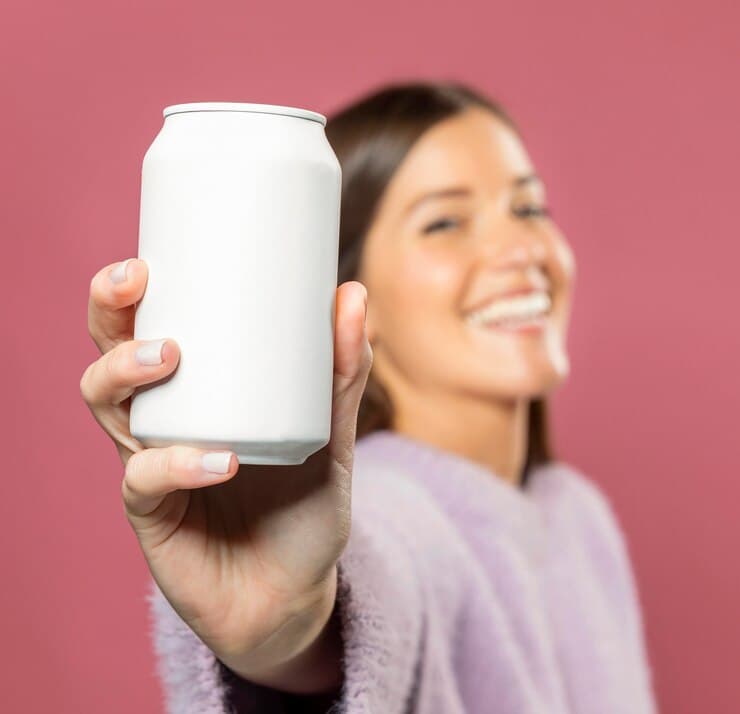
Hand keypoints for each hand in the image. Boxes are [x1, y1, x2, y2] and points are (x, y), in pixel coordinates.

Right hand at [80, 258, 371, 687]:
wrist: (292, 591)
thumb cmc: (304, 506)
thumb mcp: (332, 434)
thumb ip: (342, 373)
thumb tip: (353, 292)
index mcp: (194, 393)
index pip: (144, 329)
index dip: (127, 292)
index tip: (148, 257)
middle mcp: (161, 421)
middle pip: (107, 355)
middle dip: (108, 314)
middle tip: (136, 284)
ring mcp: (151, 465)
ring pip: (108, 407)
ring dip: (126, 372)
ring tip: (168, 356)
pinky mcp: (153, 514)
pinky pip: (146, 479)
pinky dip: (180, 463)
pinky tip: (219, 459)